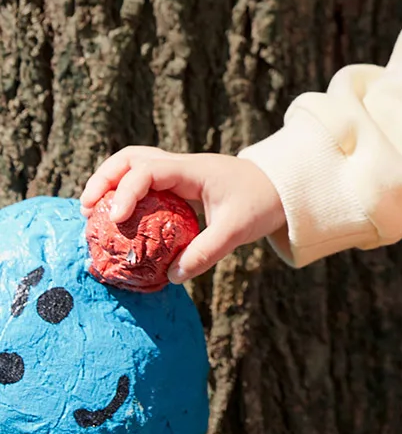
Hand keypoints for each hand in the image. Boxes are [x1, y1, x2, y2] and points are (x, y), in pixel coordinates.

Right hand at [80, 148, 285, 283]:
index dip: (126, 190)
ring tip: (92, 212)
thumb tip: (171, 276)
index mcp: (194, 170)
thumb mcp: (237, 230)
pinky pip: (145, 182)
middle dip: (105, 179)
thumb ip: (205, 253)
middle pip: (132, 157)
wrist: (283, 188)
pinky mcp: (180, 185)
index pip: (149, 169)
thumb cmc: (262, 203)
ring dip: (111, 183)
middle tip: (87, 209)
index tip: (115, 218)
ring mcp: (180, 173)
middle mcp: (183, 166)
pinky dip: (125, 194)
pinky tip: (116, 219)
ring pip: (135, 165)